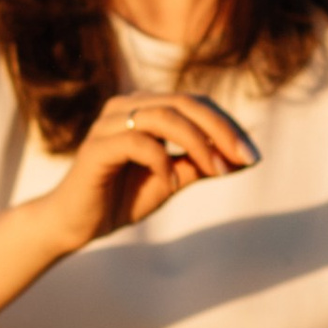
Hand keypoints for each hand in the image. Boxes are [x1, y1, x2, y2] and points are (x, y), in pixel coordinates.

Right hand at [34, 91, 256, 254]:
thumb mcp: (172, 180)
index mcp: (145, 108)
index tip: (252, 156)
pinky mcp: (96, 147)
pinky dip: (163, 162)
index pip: (195, 103)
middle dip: (221, 130)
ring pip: (164, 116)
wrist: (75, 225)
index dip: (227, 125)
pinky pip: (138, 143)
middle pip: (184, 102)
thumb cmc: (121, 199)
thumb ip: (201, 165)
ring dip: (198, 144)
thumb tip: (246, 160)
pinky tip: (171, 184)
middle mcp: (126, 107)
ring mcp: (108, 124)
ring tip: (216, 172)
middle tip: (244, 158)